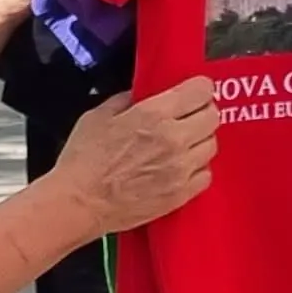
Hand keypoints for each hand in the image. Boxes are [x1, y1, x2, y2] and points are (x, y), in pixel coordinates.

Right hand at [50, 78, 217, 236]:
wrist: (79, 204)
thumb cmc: (83, 161)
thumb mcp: (98, 116)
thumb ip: (127, 101)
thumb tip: (142, 96)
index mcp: (154, 114)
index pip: (201, 90)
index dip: (197, 88)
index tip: (192, 92)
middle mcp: (174, 139)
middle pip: (212, 116)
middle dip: (201, 112)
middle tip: (187, 117)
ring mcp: (180, 169)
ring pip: (211, 145)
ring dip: (199, 141)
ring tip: (182, 145)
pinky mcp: (181, 194)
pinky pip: (206, 175)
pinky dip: (197, 169)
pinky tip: (180, 168)